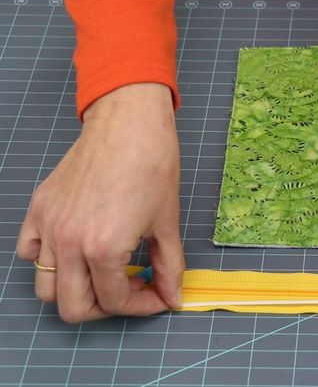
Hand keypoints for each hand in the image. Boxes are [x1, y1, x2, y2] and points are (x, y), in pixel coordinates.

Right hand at [16, 83, 183, 322]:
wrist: (129, 125)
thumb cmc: (152, 167)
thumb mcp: (167, 223)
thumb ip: (169, 267)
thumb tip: (173, 296)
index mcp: (103, 249)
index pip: (114, 302)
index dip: (141, 305)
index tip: (157, 295)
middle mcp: (69, 243)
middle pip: (73, 307)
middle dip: (107, 307)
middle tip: (132, 288)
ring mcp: (49, 226)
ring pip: (47, 287)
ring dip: (77, 290)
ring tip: (106, 271)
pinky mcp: (39, 210)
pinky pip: (30, 252)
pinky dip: (50, 260)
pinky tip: (79, 248)